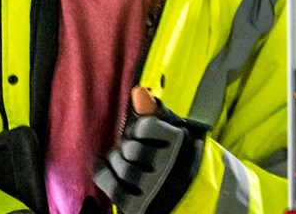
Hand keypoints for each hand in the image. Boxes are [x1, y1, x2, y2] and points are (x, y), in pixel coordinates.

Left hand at [93, 90, 207, 213]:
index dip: (137, 130)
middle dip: (126, 146)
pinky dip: (102, 174)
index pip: (145, 127)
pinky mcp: (141, 206)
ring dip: (116, 160)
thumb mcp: (177, 133)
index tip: (139, 134)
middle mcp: (168, 167)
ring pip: (122, 168)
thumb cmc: (181, 158)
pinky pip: (114, 189)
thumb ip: (158, 114)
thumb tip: (138, 92)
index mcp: (180, 144)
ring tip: (118, 159)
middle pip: (131, 148)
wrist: (195, 196)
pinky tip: (99, 165)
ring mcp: (154, 188)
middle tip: (129, 148)